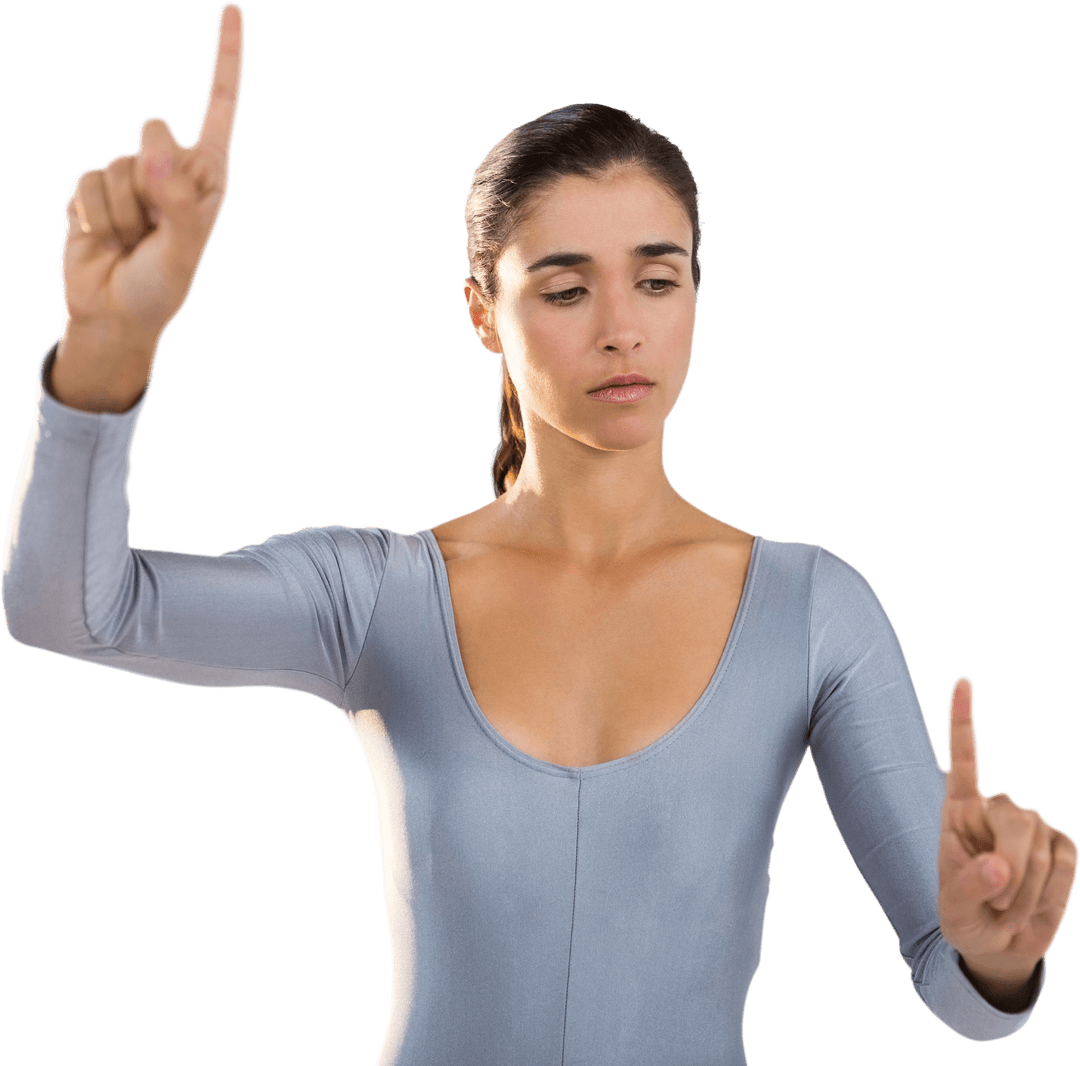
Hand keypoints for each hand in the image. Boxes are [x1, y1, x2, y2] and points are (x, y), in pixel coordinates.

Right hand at [58, 3, 244, 340]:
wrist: (114, 315)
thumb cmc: (160, 288)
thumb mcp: (183, 254)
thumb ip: (177, 203)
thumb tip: (156, 151)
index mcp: (210, 176)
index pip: (220, 106)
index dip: (226, 58)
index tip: (234, 7)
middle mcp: (172, 167)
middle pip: (154, 128)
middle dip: (152, 180)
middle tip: (154, 228)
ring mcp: (131, 175)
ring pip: (118, 164)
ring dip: (123, 214)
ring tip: (131, 243)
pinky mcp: (93, 186)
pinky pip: (86, 182)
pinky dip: (94, 217)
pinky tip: (102, 240)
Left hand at [938, 675, 1077, 978]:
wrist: (997, 941)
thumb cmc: (964, 915)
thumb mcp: (953, 909)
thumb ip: (968, 886)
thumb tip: (999, 866)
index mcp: (959, 809)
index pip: (964, 757)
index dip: (963, 718)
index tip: (962, 679)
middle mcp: (998, 807)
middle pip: (1017, 822)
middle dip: (1011, 870)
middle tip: (996, 905)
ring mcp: (1034, 825)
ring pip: (1042, 850)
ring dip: (1025, 893)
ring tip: (1006, 909)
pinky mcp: (1063, 847)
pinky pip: (1065, 867)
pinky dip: (1049, 896)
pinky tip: (1031, 906)